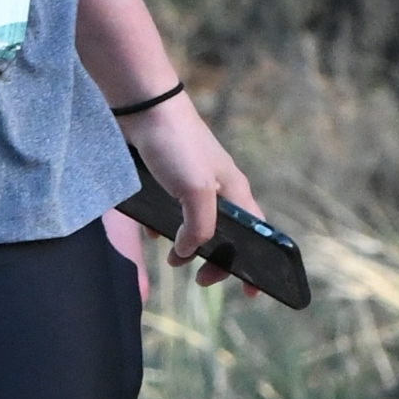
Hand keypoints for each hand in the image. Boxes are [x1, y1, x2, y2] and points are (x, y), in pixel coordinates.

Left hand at [131, 92, 269, 291]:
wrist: (141, 106)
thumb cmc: (175, 144)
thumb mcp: (195, 191)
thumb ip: (199, 227)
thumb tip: (189, 251)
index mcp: (234, 191)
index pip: (257, 235)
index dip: (258, 265)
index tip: (252, 292)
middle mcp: (218, 187)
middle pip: (225, 234)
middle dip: (216, 260)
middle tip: (200, 279)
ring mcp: (191, 182)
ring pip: (196, 224)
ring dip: (187, 247)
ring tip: (172, 260)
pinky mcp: (165, 177)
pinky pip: (170, 211)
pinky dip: (163, 227)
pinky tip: (152, 233)